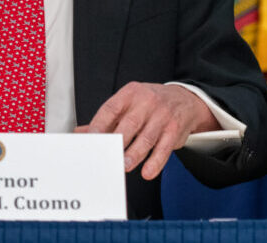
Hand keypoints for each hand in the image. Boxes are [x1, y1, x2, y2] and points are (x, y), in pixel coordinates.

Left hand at [76, 82, 220, 179]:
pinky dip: (156, 162)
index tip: (91, 140)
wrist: (185, 99)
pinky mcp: (174, 129)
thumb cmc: (151, 103)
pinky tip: (148, 171)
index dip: (99, 125)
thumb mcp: (129, 104)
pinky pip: (164, 148)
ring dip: (135, 154)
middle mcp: (147, 102)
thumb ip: (106, 120)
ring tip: (125, 166)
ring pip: (146, 137)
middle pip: (129, 124)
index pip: (111, 108)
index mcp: (130, 93)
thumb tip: (81, 134)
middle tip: (107, 157)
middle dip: (118, 142)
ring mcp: (162, 115)